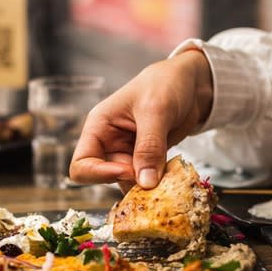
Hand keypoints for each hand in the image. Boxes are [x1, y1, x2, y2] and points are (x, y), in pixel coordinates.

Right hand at [69, 50, 212, 188]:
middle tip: (157, 182)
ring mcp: (129, 154)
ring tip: (169, 180)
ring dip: (148, 187)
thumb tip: (145, 183)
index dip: (100, 174)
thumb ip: (149, 146)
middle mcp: (110, 144)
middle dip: (132, 182)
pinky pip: (148, 181)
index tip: (129, 172)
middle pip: (109, 178)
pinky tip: (174, 177)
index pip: (82, 164)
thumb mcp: (156, 111)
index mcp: (100, 127)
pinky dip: (160, 184)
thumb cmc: (165, 85)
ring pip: (130, 183)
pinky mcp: (147, 161)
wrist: (189, 83)